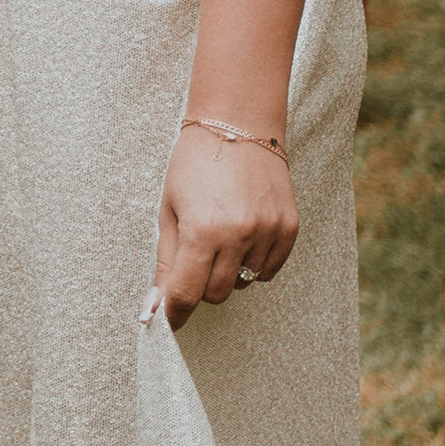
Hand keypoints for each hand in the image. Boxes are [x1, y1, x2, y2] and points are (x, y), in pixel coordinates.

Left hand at [154, 124, 297, 330]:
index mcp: (202, 231)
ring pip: (243, 284)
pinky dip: (252, 264)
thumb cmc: (192, 166)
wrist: (237, 126)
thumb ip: (166, 262)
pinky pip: (268, 271)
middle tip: (194, 256)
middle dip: (199, 285)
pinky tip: (242, 235)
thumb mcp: (169, 211)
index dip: (175, 312)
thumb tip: (155, 307)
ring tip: (219, 236)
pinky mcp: (289, 229)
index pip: (187, 294)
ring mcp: (268, 233)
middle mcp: (239, 235)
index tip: (169, 319)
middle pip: (215, 294)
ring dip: (227, 272)